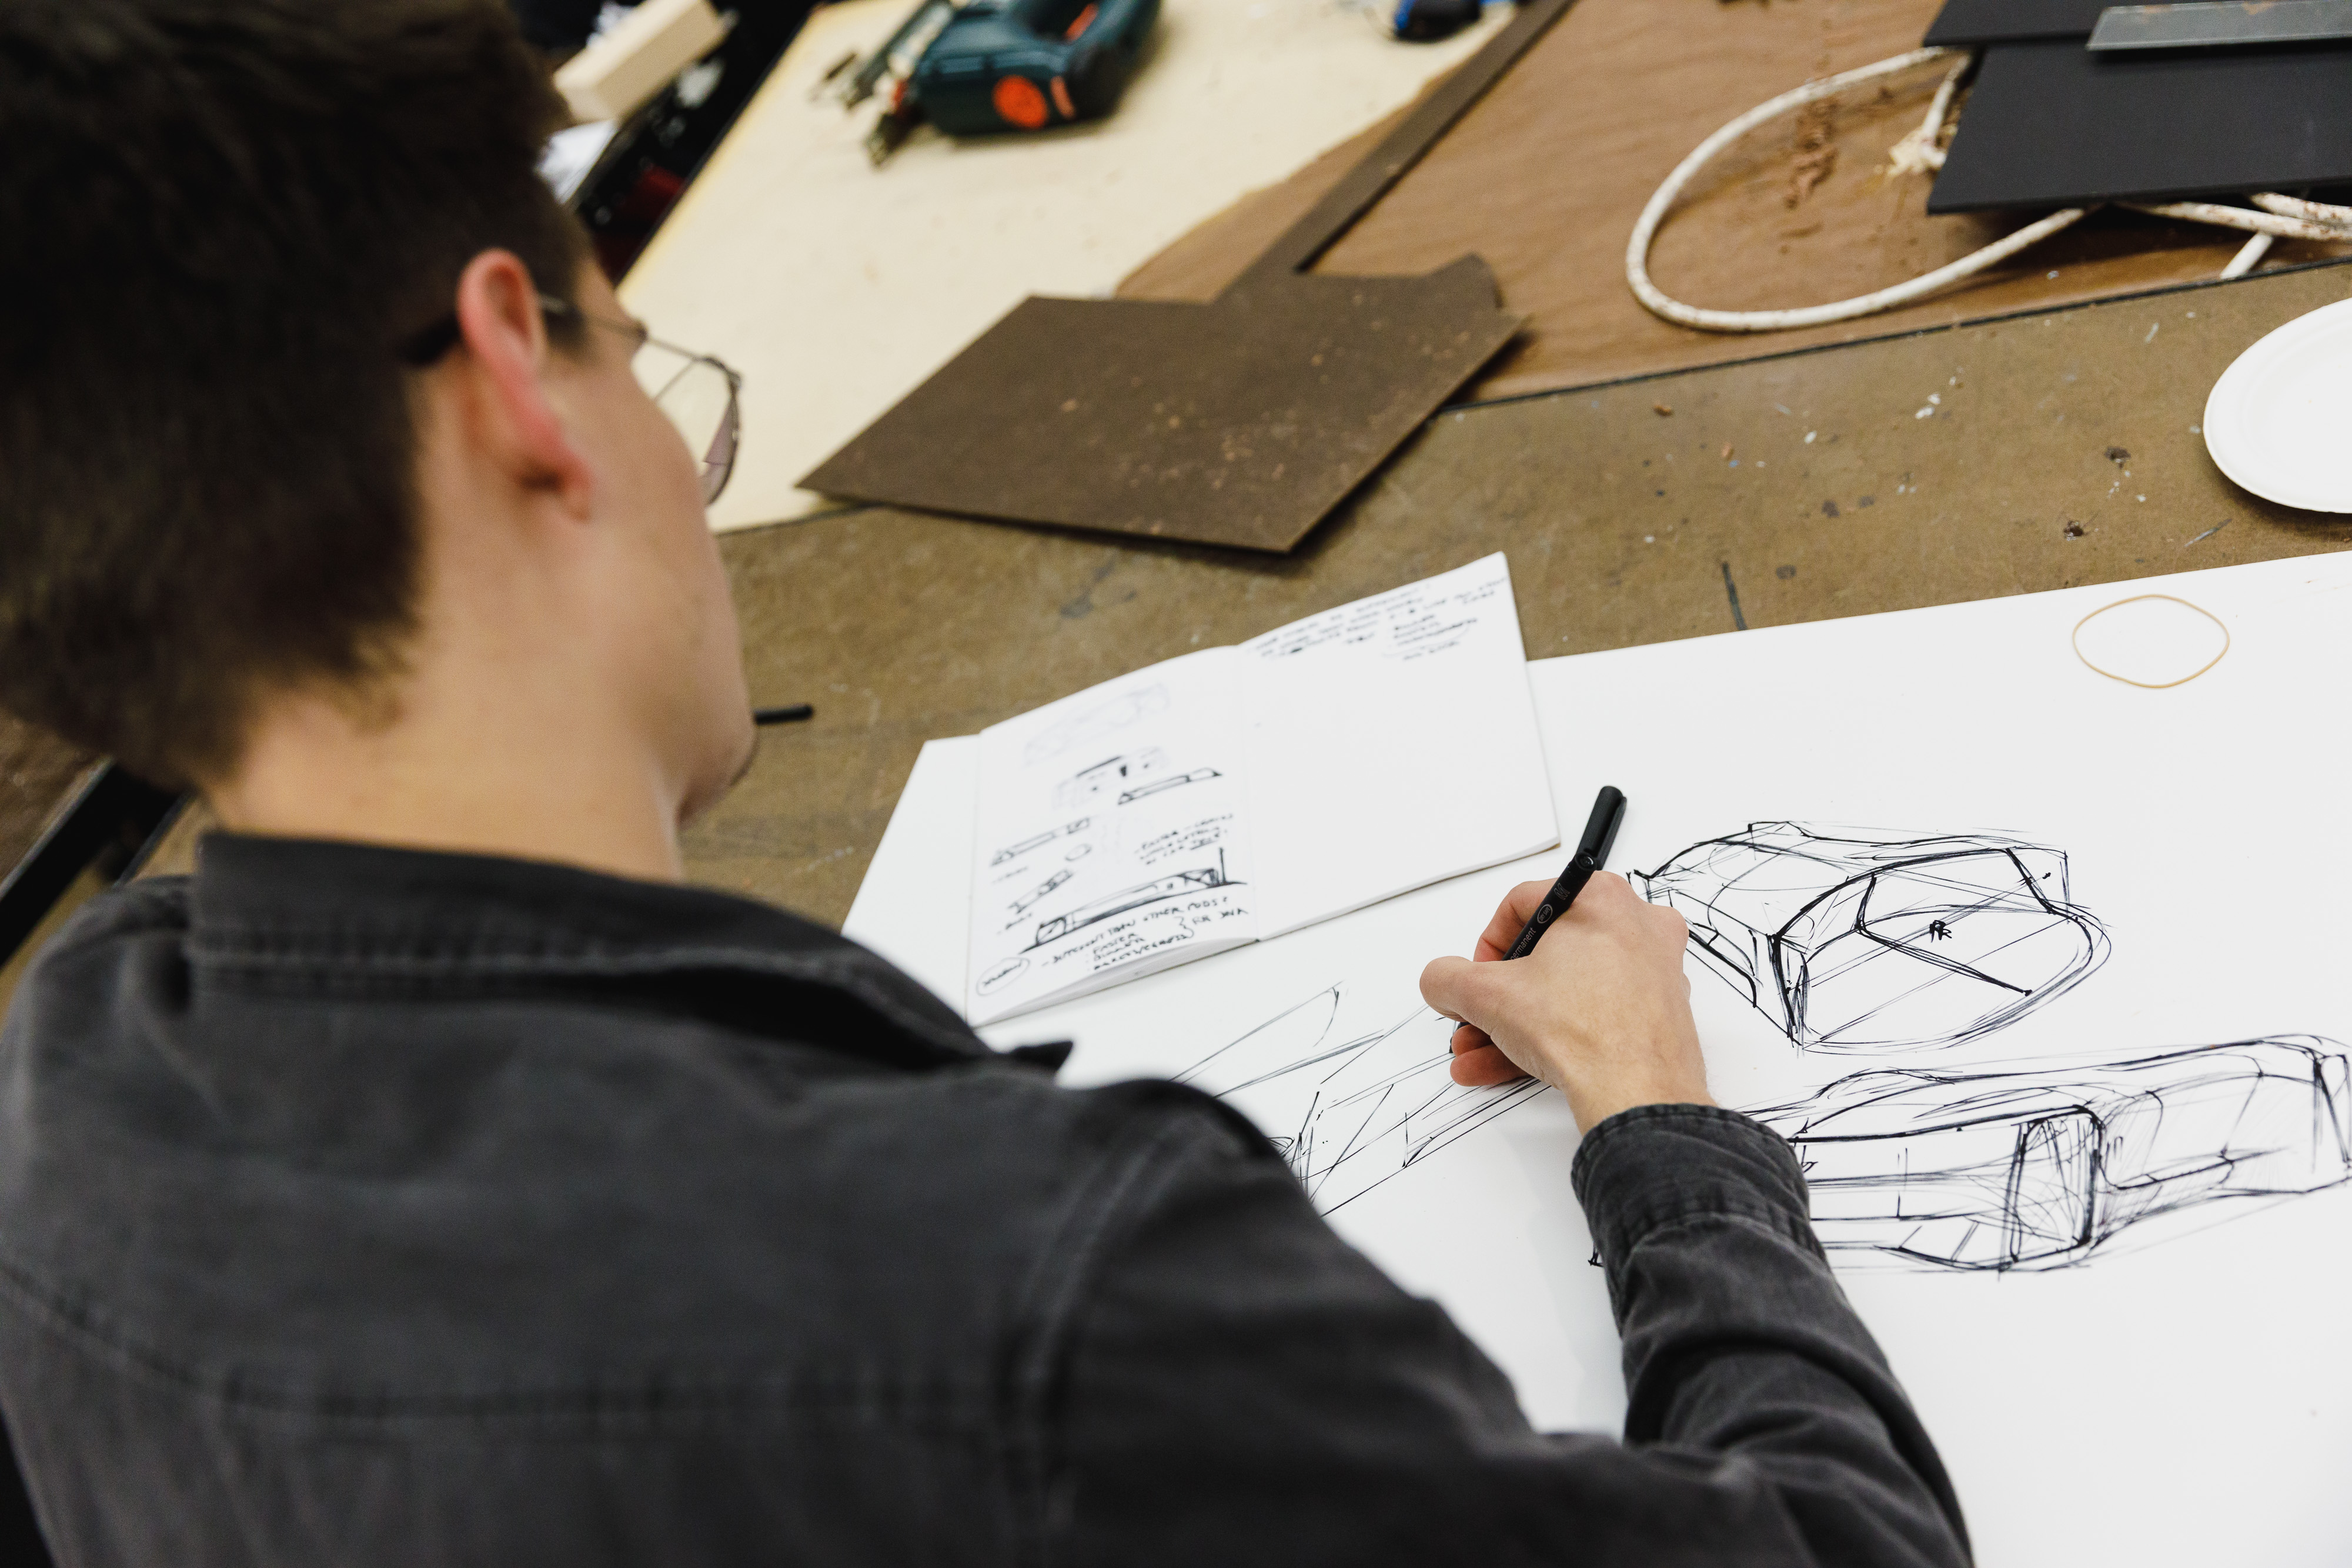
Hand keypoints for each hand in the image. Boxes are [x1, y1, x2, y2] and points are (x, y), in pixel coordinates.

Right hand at [1419, 872, 1712, 1132]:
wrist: (1638, 1096)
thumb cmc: (1584, 1031)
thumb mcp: (1487, 995)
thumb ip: (1448, 978)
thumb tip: (1442, 980)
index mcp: (1601, 898)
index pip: (1524, 903)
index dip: (1487, 944)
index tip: (1476, 976)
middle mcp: (1636, 927)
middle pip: (1547, 954)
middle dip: (1499, 996)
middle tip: (1475, 1017)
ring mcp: (1653, 973)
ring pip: (1568, 991)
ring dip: (1516, 1023)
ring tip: (1479, 1054)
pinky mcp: (1658, 1015)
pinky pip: (1593, 1016)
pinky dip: (1554, 1036)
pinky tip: (1510, 1065)